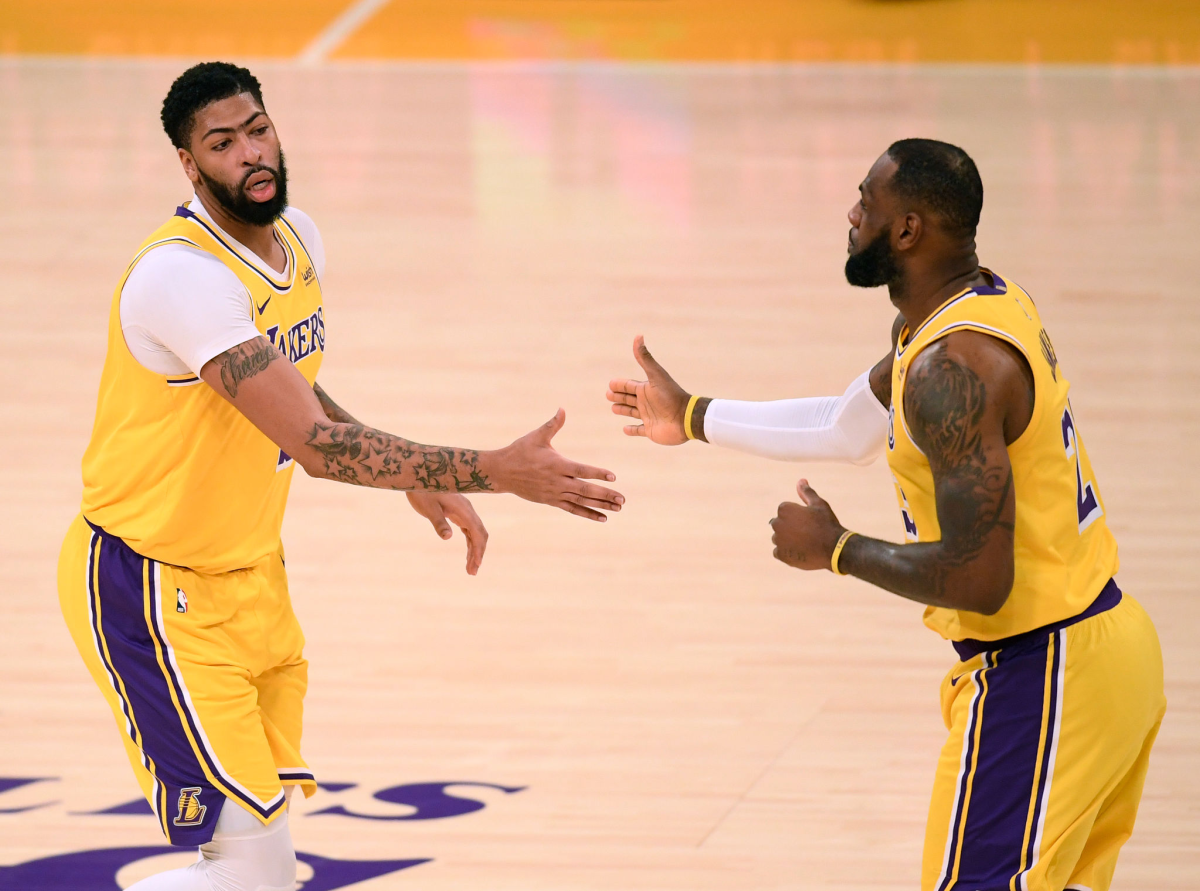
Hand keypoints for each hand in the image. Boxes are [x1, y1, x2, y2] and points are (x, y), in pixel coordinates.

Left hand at [406, 492, 488, 574]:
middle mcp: (467, 510)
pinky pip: (468, 530)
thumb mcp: (428, 508)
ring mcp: (463, 511)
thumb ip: (439, 522)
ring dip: (474, 550)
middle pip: (480, 534)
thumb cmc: (422, 491)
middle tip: (472, 572)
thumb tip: (448, 537)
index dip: (478, 550)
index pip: (477, 533)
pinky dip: (470, 543)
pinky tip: (467, 554)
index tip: (475, 565)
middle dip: (478, 553)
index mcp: (463, 510)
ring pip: (475, 533)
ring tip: (470, 568)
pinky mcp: (458, 512)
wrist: (421, 474)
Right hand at [487, 409, 623, 520]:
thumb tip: (562, 409)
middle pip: (585, 490)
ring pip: (581, 502)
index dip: (597, 473)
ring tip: (618, 508)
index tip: (613, 476)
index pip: (581, 471)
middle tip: (622, 499)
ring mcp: (555, 494)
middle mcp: (557, 482)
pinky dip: (588, 514)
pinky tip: (603, 517)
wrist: (502, 472)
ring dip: (601, 505)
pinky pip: (573, 509)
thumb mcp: (536, 436)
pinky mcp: (551, 501)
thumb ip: (552, 424)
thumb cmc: (520, 451)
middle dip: (605, 494)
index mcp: (556, 464)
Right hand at [607, 335, 690, 444]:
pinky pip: (639, 430)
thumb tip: (638, 336)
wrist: (685, 418)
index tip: (610, 384)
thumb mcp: (656, 375)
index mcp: (646, 389)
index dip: (620, 385)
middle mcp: (647, 402)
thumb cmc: (670, 396)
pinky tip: (625, 429)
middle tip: (608, 395)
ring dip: (623, 410)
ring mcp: (648, 416)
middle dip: (618, 396)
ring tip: (613, 408)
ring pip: (632, 412)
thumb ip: (645, 358)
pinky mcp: (650, 430)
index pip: (629, 386)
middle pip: (629, 398)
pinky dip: (632, 430)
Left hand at [770, 479, 845, 570]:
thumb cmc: (827, 524)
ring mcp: (778, 540)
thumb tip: (801, 480)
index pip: (785, 511)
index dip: (798, 517)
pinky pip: (779, 552)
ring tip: (806, 543)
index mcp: (784, 509)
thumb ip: (807, 492)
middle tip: (808, 533)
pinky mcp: (781, 555)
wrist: (835, 548)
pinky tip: (801, 552)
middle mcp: (777, 523)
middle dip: (790, 528)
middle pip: (779, 524)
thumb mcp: (819, 504)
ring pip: (779, 539)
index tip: (809, 522)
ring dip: (788, 540)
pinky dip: (787, 553)